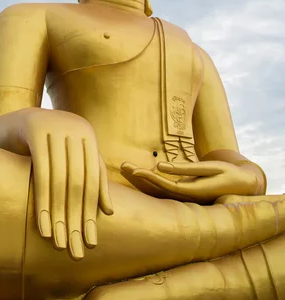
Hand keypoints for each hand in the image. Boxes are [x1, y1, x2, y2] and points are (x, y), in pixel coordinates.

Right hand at [18, 108, 112, 259]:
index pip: (93, 179)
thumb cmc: (46, 144)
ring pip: (60, 180)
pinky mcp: (35, 129)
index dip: (91, 211)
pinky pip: (41, 172)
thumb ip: (91, 177)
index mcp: (87, 134)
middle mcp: (75, 127)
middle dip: (76, 218)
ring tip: (59, 243)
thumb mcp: (69, 158)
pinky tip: (43, 226)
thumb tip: (109, 211)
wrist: (13, 121)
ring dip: (59, 215)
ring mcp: (55, 126)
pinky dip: (43, 201)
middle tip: (75, 249)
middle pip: (79, 181)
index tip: (90, 242)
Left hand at [121, 160, 257, 203]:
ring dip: (140, 180)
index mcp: (190, 193)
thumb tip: (160, 166)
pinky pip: (161, 189)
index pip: (163, 186)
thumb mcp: (209, 168)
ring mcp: (183, 197)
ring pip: (157, 190)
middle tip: (123, 166)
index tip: (134, 169)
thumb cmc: (227, 174)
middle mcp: (184, 198)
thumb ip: (185, 169)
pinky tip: (137, 174)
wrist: (242, 186)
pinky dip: (149, 181)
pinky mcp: (183, 193)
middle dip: (138, 178)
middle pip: (156, 189)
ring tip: (125, 167)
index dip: (148, 178)